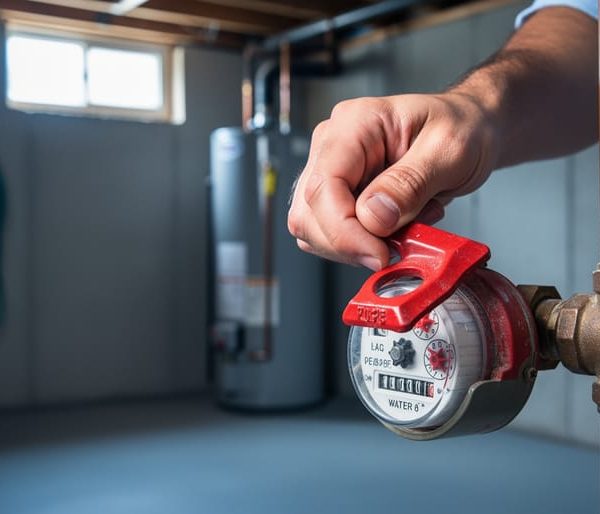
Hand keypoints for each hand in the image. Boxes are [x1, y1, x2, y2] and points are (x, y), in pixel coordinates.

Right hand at [287, 93, 497, 269]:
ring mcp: (334, 172)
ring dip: (357, 246)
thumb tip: (372, 217)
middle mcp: (333, 146)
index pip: (323, 186)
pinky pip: (333, 234)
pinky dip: (362, 246)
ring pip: (315, 229)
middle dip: (350, 244)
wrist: (472, 127)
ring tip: (404, 229)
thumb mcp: (450, 150)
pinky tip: (395, 230)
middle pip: (310, 214)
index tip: (380, 254)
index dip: (344, 231)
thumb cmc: (463, 127)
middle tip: (396, 248)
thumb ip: (410, 183)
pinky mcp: (341, 195)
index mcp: (354, 125)